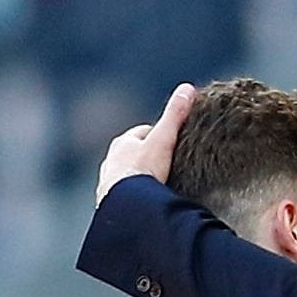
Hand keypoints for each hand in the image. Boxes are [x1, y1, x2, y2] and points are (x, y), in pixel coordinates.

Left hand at [95, 83, 195, 203]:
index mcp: (122, 144)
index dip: (158, 137)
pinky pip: (123, 200)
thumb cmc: (143, 171)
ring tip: (155, 190)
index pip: (142, 134)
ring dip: (137, 182)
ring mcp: (108, 185)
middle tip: (165, 168)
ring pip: (126, 178)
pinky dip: (133, 200)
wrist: (127, 208)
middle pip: (132, 157)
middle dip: (146, 160)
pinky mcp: (108, 206)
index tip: (170, 143)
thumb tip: (188, 88)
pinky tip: (144, 206)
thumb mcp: (164, 139)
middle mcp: (110, 163)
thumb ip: (175, 116)